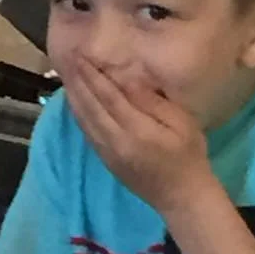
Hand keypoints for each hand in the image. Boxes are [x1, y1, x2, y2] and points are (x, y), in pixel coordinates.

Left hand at [65, 55, 213, 214]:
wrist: (181, 197)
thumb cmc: (189, 155)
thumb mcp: (181, 123)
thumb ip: (152, 102)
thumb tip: (128, 79)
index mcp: (136, 129)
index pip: (108, 96)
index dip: (93, 75)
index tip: (81, 56)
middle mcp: (115, 141)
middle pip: (90, 106)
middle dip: (78, 81)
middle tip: (67, 59)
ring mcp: (107, 152)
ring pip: (84, 120)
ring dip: (74, 97)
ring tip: (66, 76)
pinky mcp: (104, 160)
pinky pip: (86, 133)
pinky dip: (78, 115)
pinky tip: (74, 102)